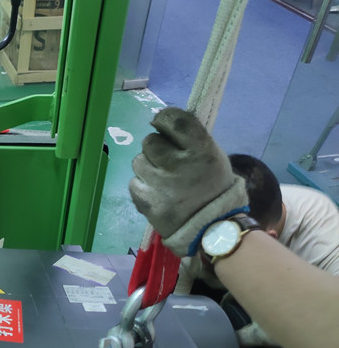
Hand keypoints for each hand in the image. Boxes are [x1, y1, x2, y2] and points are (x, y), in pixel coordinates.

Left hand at [129, 107, 247, 256]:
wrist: (211, 228)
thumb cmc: (211, 187)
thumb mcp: (213, 156)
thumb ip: (189, 138)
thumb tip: (162, 122)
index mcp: (201, 149)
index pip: (173, 119)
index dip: (163, 119)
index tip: (162, 125)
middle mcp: (179, 164)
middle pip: (149, 141)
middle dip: (155, 149)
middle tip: (166, 161)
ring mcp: (161, 184)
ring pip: (138, 162)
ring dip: (147, 168)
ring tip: (161, 180)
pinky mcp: (147, 202)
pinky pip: (133, 183)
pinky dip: (142, 187)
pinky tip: (155, 194)